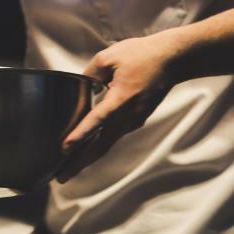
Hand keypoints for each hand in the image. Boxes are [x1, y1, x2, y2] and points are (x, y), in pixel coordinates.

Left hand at [57, 33, 180, 182]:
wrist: (172, 61)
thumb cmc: (141, 55)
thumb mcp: (109, 57)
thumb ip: (90, 74)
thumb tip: (78, 89)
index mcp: (120, 99)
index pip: (97, 120)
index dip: (80, 135)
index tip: (65, 148)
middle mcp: (127, 116)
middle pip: (100, 146)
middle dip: (79, 163)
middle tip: (61, 178)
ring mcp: (132, 122)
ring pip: (106, 145)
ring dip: (87, 159)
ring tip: (69, 170)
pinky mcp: (135, 122)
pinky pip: (113, 137)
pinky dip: (98, 146)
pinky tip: (85, 152)